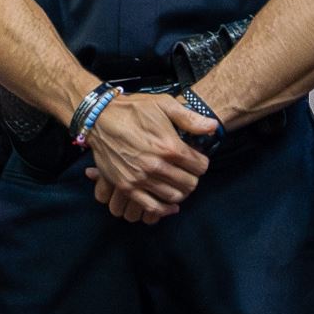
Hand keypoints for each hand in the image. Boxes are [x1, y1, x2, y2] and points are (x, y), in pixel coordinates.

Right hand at [83, 92, 214, 222]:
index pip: (200, 166)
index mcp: (169, 146)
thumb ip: (190, 118)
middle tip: (188, 171)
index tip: (197, 159)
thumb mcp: (164, 104)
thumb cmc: (133, 109)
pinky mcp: (127, 186)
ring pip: (174, 196)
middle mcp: (156, 165)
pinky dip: (164, 209)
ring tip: (178, 182)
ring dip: (181, 191)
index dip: (201, 162)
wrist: (99, 118)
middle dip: (193, 177)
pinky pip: (152, 207)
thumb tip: (213, 127)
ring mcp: (141, 178)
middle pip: (189, 183)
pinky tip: (170, 205)